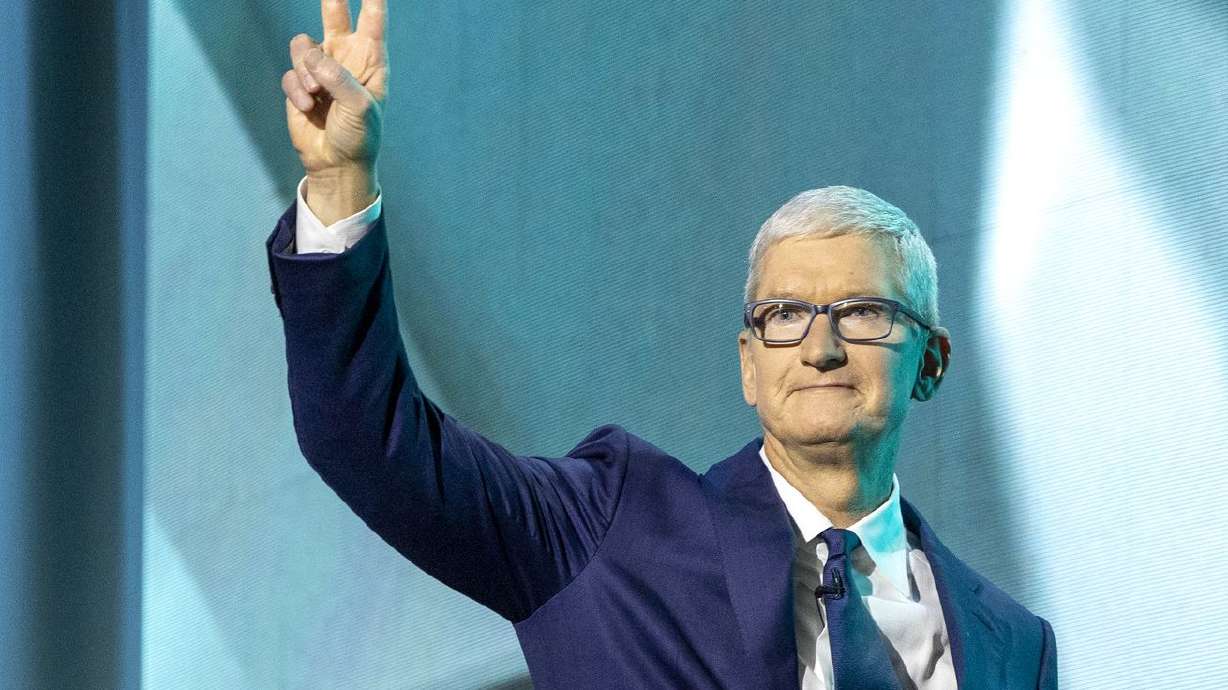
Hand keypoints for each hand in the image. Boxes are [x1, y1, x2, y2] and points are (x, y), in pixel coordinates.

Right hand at [281, 0, 386, 220]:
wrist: (336, 163)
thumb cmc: (359, 136)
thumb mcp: (360, 107)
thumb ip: (338, 77)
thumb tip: (311, 56)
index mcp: (371, 60)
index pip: (373, 20)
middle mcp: (345, 58)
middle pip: (335, 14)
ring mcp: (321, 69)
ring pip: (303, 47)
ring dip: (306, 71)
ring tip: (317, 96)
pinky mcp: (300, 84)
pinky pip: (291, 74)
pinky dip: (297, 91)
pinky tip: (308, 108)